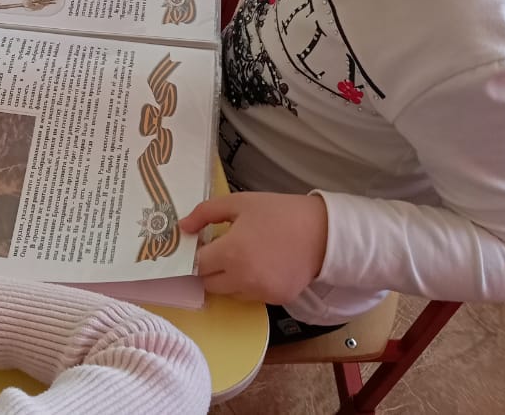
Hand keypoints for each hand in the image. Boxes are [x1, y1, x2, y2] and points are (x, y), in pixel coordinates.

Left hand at [180, 192, 327, 303]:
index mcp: (231, 254)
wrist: (322, 232)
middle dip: (208, 268)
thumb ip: (205, 213)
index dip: (195, 254)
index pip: (196, 265)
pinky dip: (247, 285)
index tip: (201, 244)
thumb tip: (182, 227)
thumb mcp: (239, 203)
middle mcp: (242, 280)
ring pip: (228, 293)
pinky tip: (259, 265)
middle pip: (208, 283)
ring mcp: (260, 294)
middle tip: (219, 249)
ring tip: (241, 255)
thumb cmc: (279, 213)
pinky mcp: (276, 301)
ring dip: (226, 278)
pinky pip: (249, 297)